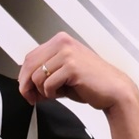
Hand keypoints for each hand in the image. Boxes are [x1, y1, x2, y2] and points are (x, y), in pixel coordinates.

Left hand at [19, 33, 133, 111]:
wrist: (114, 91)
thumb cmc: (91, 82)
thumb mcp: (63, 72)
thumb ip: (45, 72)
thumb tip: (24, 84)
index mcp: (60, 41)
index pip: (30, 57)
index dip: (24, 76)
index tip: (26, 90)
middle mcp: (63, 43)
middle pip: (29, 65)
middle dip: (26, 86)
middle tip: (32, 98)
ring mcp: (67, 53)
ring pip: (37, 76)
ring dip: (42, 91)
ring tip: (56, 93)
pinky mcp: (71, 67)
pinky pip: (48, 85)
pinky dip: (51, 94)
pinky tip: (62, 93)